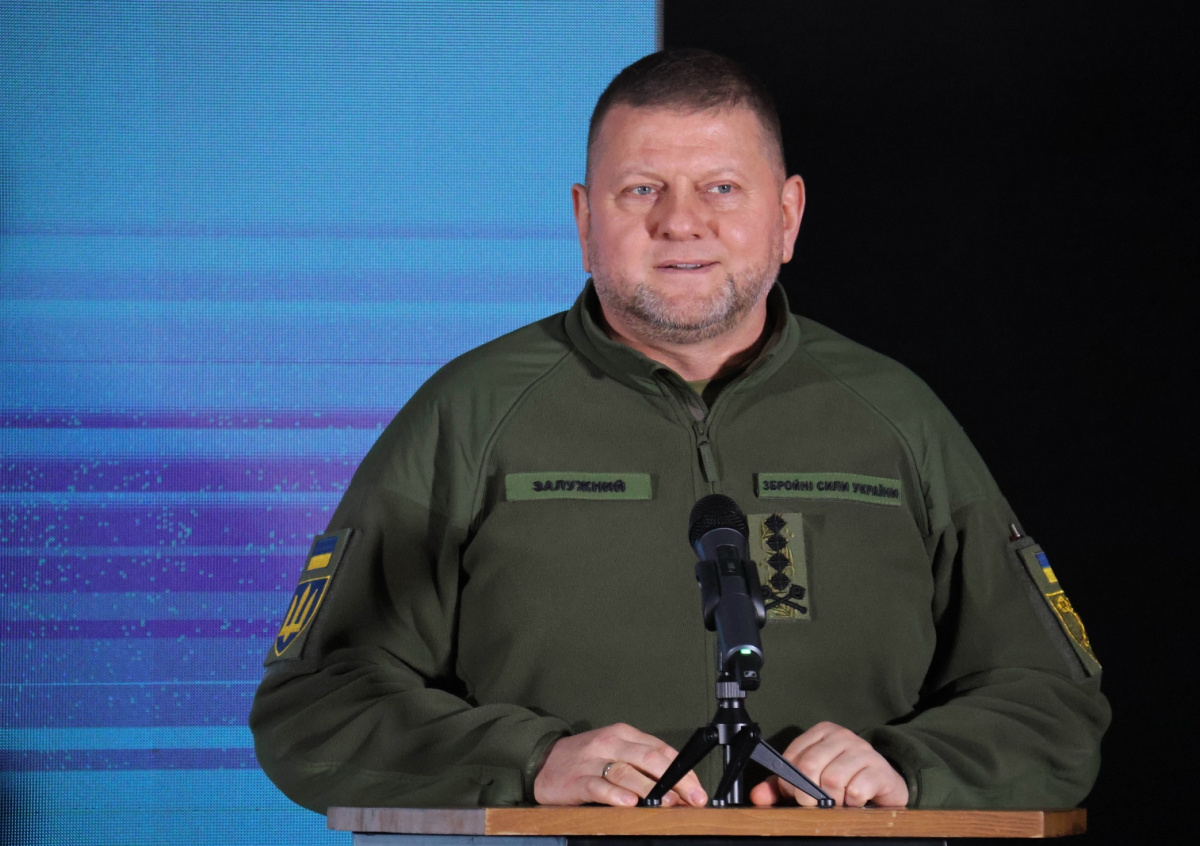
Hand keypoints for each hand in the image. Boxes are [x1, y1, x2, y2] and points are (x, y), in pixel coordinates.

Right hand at [533, 722, 707, 806]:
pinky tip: (628, 803)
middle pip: (649, 758)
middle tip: (692, 798)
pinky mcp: (576, 780)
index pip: (661, 750)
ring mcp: (592, 760)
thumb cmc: (585, 759)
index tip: (698, 790)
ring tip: (668, 802)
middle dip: (675, 780)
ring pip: (626, 771)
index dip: (683, 771)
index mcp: (623, 734)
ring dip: (650, 788)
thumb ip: (642, 766)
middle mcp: (610, 743)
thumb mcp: (615, 752)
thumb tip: (677, 789)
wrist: (543, 760)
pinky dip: (615, 794)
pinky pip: (598, 785)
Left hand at [749, 721, 907, 807]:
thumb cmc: (844, 780)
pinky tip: (855, 801)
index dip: (789, 782)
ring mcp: (863, 750)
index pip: (793, 756)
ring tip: (839, 801)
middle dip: (808, 794)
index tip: (795, 795)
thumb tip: (757, 796)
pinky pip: (855, 790)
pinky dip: (851, 803)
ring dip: (833, 799)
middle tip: (816, 804)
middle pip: (809, 767)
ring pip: (832, 779)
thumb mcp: (811, 780)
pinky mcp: (880, 769)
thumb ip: (782, 786)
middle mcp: (842, 736)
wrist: (884, 784)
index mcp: (822, 732)